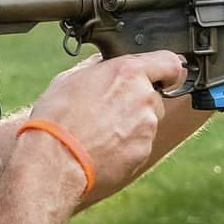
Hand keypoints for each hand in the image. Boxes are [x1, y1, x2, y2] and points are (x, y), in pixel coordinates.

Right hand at [28, 51, 186, 201]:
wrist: (53, 159)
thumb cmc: (57, 116)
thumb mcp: (71, 77)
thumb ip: (99, 67)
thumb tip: (107, 63)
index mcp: (129, 72)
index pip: (170, 63)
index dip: (166, 71)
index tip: (162, 77)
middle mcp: (145, 97)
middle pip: (154, 96)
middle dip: (137, 102)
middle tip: (108, 111)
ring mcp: (147, 126)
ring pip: (147, 122)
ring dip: (130, 125)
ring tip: (99, 132)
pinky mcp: (144, 151)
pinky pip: (140, 144)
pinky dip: (126, 146)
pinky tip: (101, 148)